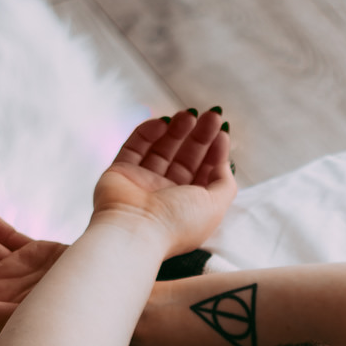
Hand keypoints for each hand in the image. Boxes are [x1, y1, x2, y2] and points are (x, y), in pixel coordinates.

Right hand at [91, 108, 235, 255]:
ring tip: (188, 114)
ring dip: (177, 130)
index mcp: (190, 206)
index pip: (204, 174)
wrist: (135, 231)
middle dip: (200, 136)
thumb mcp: (215, 205)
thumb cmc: (177, 223)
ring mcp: (143, 183)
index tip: (222, 132)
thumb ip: (225, 184)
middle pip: (186, 158)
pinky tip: (162, 123)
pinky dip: (148, 132)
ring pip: (161, 149)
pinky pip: (135, 147)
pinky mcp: (121, 171)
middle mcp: (167, 195)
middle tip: (211, 116)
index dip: (215, 152)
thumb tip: (224, 162)